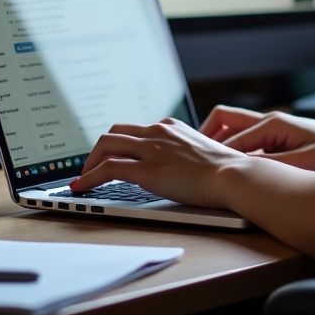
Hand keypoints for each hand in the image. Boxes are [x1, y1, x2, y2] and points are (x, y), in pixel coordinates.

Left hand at [70, 117, 242, 208]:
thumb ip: (181, 153)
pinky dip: (89, 177)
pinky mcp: (147, 169)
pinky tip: (81, 188)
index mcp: (171, 126)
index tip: (109, 156)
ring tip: (83, 179)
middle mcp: (158, 132)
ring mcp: (151, 148)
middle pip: (114, 132)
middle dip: (97, 150)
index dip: (117, 143)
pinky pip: (107, 168)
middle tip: (92, 168)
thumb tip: (173, 167)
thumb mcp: (199, 152)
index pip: (134, 129)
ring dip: (89, 162)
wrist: (233, 175)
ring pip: (105, 145)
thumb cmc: (224, 170)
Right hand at [200, 105, 314, 170]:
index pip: (229, 139)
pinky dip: (236, 155)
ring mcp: (275, 131)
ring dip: (220, 146)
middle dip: (205, 138)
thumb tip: (243, 171)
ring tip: (204, 168)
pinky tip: (233, 175)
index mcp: (273, 123)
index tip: (191, 168)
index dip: (210, 155)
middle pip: (225, 122)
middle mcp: (271, 123)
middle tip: (190, 159)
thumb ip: (272, 166)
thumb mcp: (304, 163)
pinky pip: (249, 145)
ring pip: (235, 133)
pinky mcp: (282, 142)